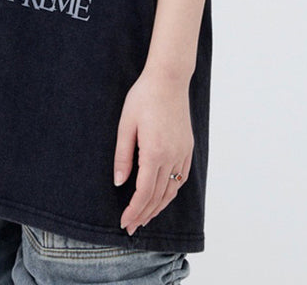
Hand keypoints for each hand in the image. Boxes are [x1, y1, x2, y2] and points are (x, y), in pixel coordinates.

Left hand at [114, 68, 193, 234]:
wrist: (168, 79)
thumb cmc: (143, 98)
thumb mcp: (125, 124)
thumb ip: (123, 156)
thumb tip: (119, 182)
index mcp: (154, 152)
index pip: (144, 192)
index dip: (134, 210)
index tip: (124, 223)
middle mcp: (172, 156)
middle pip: (158, 196)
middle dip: (144, 214)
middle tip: (131, 228)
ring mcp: (182, 152)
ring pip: (172, 190)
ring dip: (159, 207)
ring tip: (145, 218)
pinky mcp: (187, 147)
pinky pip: (181, 177)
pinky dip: (171, 192)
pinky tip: (163, 196)